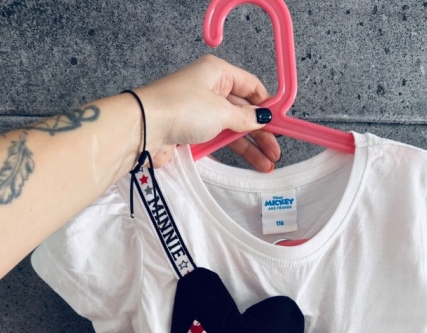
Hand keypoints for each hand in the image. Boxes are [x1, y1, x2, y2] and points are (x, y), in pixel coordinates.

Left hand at [136, 55, 280, 171]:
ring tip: (266, 165)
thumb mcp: (222, 111)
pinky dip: (233, 151)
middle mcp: (209, 90)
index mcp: (217, 73)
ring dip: (250, 147)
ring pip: (232, 129)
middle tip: (276, 151)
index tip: (281, 123)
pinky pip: (218, 141)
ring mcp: (200, 112)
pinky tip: (248, 163)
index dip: (267, 105)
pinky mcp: (191, 132)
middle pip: (243, 111)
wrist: (145, 129)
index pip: (251, 86)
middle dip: (261, 132)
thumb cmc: (181, 109)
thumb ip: (246, 118)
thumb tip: (264, 117)